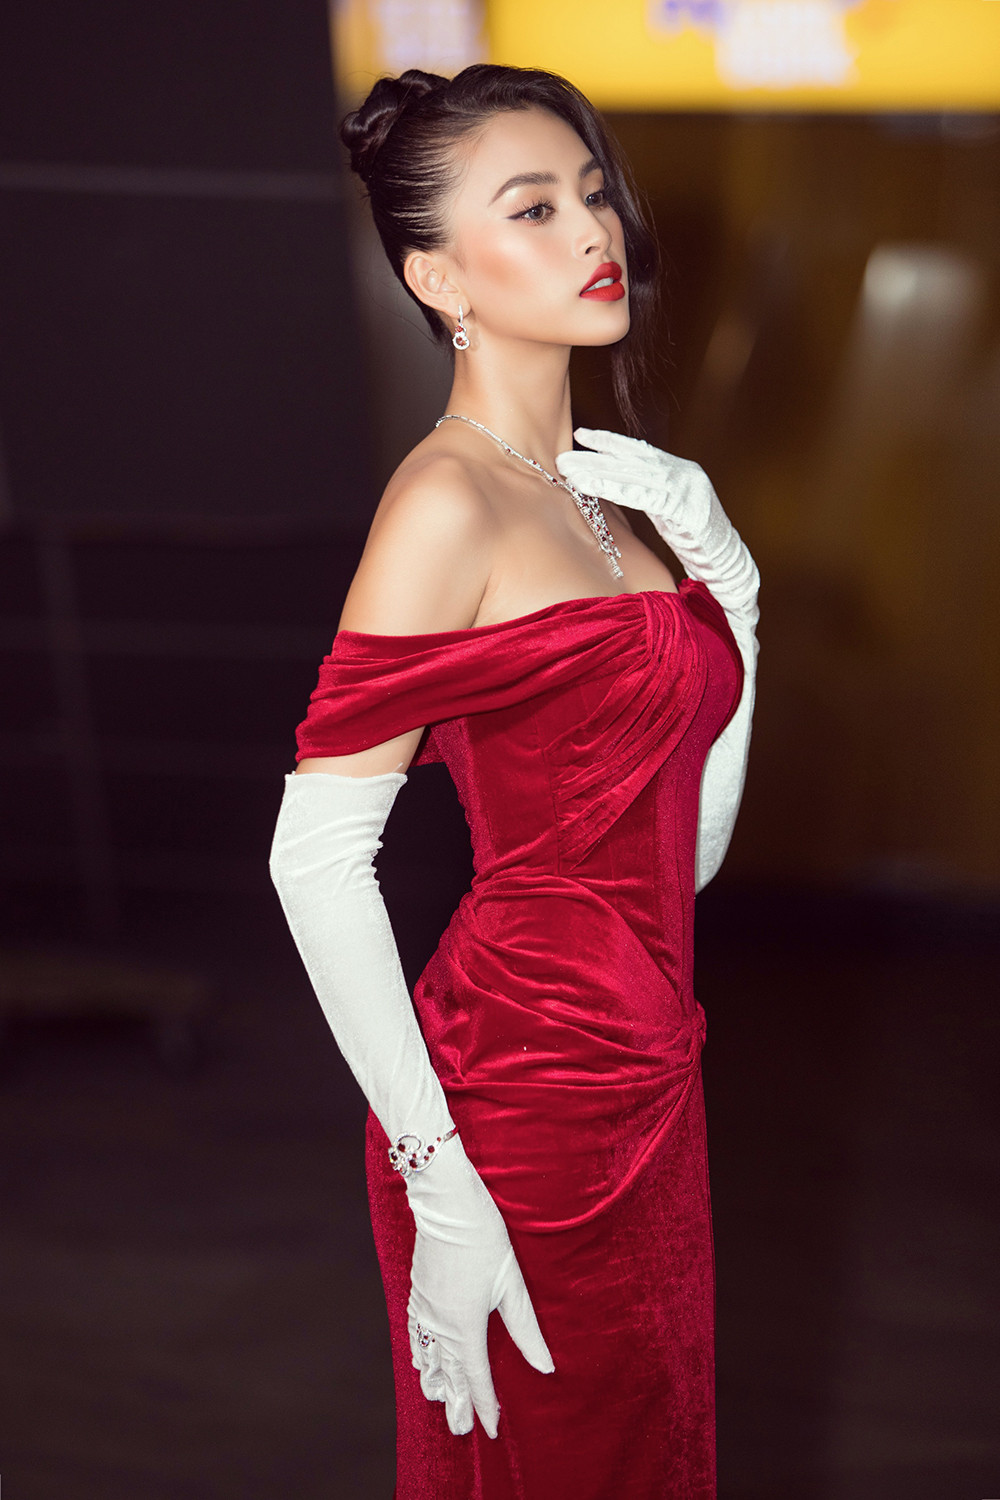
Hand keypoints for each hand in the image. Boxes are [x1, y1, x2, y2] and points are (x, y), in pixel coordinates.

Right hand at [404, 1135, 553, 1438]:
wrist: (445, 1204)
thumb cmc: (483, 1238)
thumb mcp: (511, 1283)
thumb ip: (526, 1329)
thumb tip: (546, 1367)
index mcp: (466, 1325)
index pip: (476, 1377)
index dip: (484, 1405)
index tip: (489, 1430)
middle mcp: (442, 1325)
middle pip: (449, 1374)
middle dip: (457, 1403)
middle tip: (461, 1430)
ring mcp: (425, 1310)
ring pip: (428, 1358)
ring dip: (436, 1383)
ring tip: (441, 1404)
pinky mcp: (417, 1294)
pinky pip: (415, 1336)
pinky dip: (419, 1356)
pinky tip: (420, 1363)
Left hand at [556, 427, 714, 538]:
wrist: (728, 564)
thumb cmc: (696, 543)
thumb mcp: (668, 513)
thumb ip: (647, 494)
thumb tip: (615, 486)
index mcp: (681, 470)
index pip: (641, 451)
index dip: (610, 442)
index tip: (581, 434)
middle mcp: (685, 472)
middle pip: (633, 462)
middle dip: (596, 459)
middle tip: (563, 458)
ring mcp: (689, 488)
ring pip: (636, 476)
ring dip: (600, 474)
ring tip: (570, 473)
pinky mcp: (688, 509)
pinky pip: (646, 497)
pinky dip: (617, 491)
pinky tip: (594, 488)